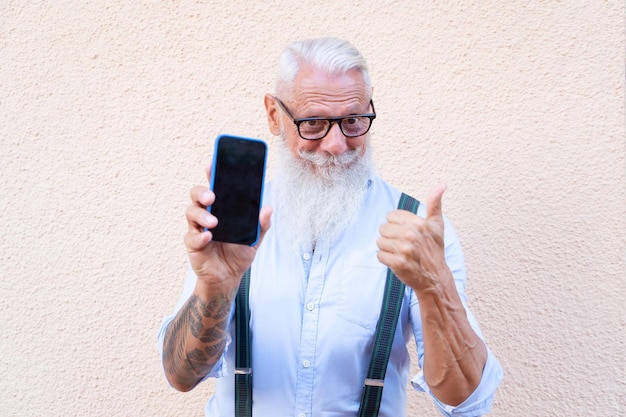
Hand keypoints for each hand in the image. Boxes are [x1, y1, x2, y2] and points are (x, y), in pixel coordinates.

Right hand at [184, 166, 271, 294]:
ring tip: (214, 222)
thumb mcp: (255, 238)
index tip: (212, 163)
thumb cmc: (238, 253)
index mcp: (222, 208)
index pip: (215, 186)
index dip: (212, 173)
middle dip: (202, 192)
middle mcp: (207, 214)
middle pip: (197, 195)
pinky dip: (199, 236)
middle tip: (212, 196)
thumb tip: (268, 208)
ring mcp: (198, 228)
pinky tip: (208, 237)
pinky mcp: (193, 244)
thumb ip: (262, 224)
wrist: (228, 278)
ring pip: (191, 213)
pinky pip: (191, 237)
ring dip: (202, 215)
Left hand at [376, 184, 448, 292]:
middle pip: (383, 229)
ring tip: (400, 253)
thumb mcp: (437, 225)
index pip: (390, 216)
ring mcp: (404, 249)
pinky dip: (386, 259)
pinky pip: (380, 256)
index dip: (397, 225)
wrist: (435, 276)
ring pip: (380, 242)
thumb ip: (435, 204)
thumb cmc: (434, 250)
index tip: (406, 233)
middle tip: (403, 244)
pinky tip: (397, 261)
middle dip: (390, 237)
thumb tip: (442, 185)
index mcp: (419, 223)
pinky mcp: (398, 263)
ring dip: (387, 248)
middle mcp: (411, 234)